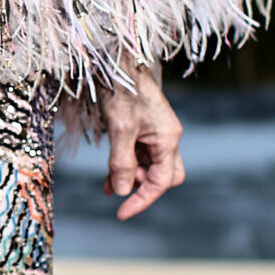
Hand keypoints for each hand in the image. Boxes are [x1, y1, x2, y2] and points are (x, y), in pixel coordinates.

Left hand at [102, 69, 184, 220]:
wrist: (117, 61)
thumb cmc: (122, 90)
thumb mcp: (119, 129)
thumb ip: (121, 163)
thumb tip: (121, 191)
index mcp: (168, 138)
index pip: (161, 181)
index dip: (142, 200)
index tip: (122, 213)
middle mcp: (167, 137)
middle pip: (164, 176)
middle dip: (143, 188)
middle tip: (119, 191)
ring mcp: (156, 133)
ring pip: (149, 166)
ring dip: (130, 178)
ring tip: (107, 185)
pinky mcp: (144, 128)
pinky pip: (139, 155)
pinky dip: (126, 166)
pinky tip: (108, 175)